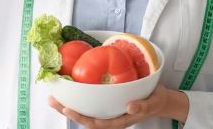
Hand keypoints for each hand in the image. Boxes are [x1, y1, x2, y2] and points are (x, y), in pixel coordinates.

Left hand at [48, 84, 188, 128]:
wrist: (159, 100)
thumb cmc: (155, 102)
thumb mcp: (151, 103)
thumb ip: (142, 106)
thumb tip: (129, 107)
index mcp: (117, 121)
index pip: (95, 122)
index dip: (80, 117)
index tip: (67, 108)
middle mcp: (109, 117)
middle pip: (84, 116)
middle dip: (67, 110)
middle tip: (52, 100)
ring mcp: (107, 110)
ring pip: (84, 109)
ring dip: (69, 103)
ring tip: (54, 96)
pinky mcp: (106, 101)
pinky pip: (89, 101)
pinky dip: (78, 96)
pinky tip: (70, 89)